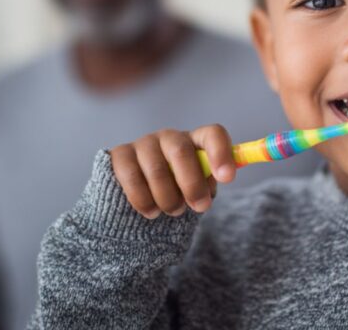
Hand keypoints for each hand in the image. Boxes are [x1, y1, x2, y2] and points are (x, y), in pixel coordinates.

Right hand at [109, 125, 236, 218]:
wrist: (141, 202)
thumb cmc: (177, 192)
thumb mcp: (197, 188)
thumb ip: (209, 182)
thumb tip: (220, 177)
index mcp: (195, 141)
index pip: (212, 135)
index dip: (221, 153)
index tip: (227, 178)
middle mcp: (169, 137)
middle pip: (181, 151)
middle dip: (192, 184)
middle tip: (200, 206)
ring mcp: (143, 143)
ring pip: (157, 170)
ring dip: (168, 197)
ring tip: (173, 210)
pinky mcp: (119, 155)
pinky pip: (131, 177)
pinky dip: (144, 200)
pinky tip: (151, 212)